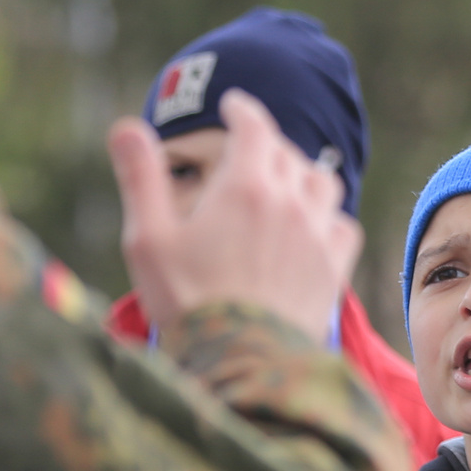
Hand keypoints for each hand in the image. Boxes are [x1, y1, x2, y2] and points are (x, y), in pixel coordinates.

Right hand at [108, 88, 361, 339]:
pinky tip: (314, 228)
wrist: (241, 365)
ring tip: (284, 183)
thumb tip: (126, 126)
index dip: (243, 109)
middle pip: (287, 153)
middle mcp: (290, 202)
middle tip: (247, 152)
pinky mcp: (334, 270)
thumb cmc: (186, 302)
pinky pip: (344, 226)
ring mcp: (318, 236)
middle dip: (267, 144)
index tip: (234, 105)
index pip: (255, 126)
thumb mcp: (148, 238)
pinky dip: (329, 217)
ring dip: (302, 175)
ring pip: (323, 183)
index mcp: (245, 186)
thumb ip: (140, 177)